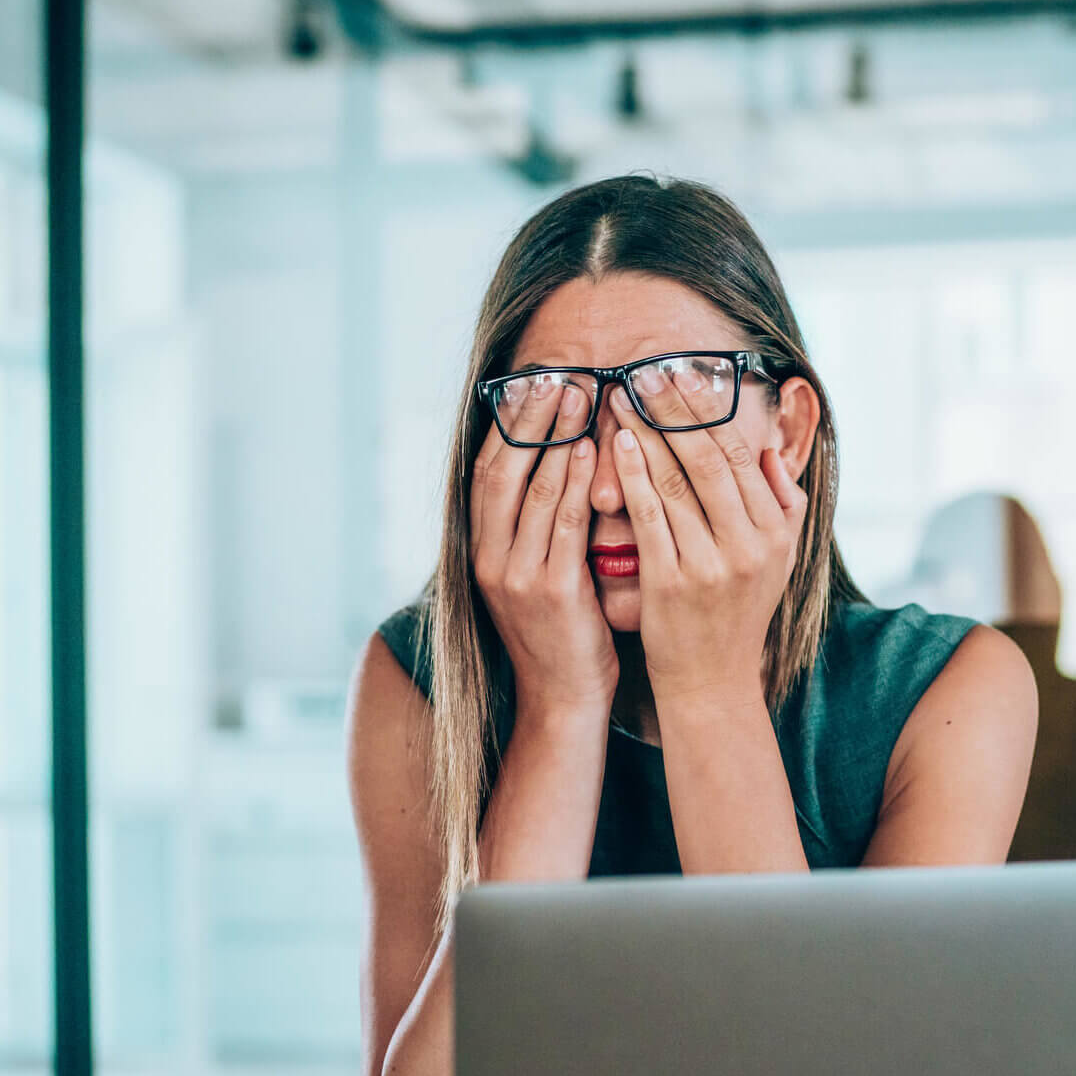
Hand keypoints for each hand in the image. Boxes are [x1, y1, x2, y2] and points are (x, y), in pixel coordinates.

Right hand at [469, 379, 616, 718]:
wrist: (564, 700)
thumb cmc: (564, 634)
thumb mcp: (539, 575)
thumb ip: (541, 528)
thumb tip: (561, 468)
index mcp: (482, 551)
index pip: (488, 471)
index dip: (509, 425)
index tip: (533, 384)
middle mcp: (489, 558)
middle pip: (503, 470)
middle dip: (530, 419)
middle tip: (558, 376)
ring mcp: (515, 575)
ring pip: (532, 490)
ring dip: (557, 437)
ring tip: (580, 396)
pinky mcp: (550, 591)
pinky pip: (563, 524)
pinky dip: (575, 482)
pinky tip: (593, 449)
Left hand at [606, 382, 807, 704]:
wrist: (712, 684)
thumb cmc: (738, 614)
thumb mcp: (778, 561)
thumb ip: (783, 503)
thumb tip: (770, 448)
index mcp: (775, 532)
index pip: (741, 455)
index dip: (710, 410)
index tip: (683, 375)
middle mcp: (748, 545)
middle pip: (709, 459)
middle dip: (675, 410)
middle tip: (645, 371)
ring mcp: (710, 565)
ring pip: (676, 482)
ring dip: (646, 433)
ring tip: (622, 397)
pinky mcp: (670, 583)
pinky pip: (649, 517)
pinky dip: (633, 476)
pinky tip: (618, 445)